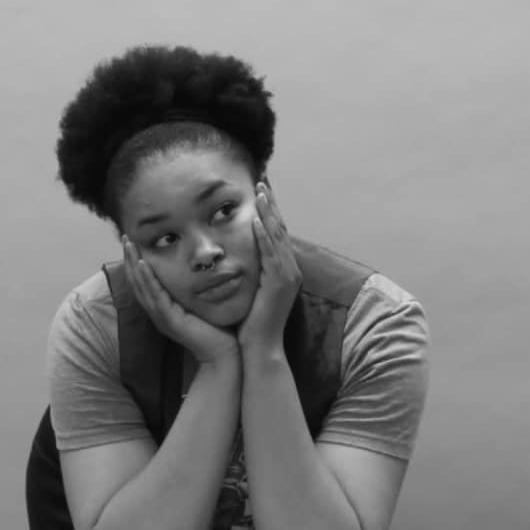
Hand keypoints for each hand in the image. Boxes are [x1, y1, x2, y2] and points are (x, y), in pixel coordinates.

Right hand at [120, 243, 240, 368]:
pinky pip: (155, 296)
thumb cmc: (217, 330)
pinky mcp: (169, 320)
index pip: (143, 282)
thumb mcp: (200, 303)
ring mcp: (161, 317)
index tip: (132, 242)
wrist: (224, 355)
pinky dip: (148, 279)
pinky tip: (143, 264)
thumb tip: (200, 267)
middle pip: (136, 282)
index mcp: (162, 308)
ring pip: (141, 287)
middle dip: (129, 259)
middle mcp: (157, 312)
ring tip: (129, 245)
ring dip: (134, 264)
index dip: (135, 262)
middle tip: (124, 237)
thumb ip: (194, 288)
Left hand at [241, 183, 302, 344]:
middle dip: (271, 204)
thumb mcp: (253, 290)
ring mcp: (287, 276)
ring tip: (260, 192)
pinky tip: (256, 220)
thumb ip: (252, 271)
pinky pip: (271, 254)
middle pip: (280, 228)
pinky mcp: (279, 283)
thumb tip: (238, 254)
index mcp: (284, 270)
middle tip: (262, 181)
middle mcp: (290, 270)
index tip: (260, 191)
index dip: (269, 211)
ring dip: (268, 213)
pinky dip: (264, 236)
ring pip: (277, 237)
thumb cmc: (253, 323)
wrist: (261, 348)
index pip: (276, 233)